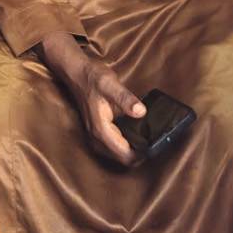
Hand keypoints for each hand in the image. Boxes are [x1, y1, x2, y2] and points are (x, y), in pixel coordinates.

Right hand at [40, 31, 145, 166]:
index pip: (125, 155)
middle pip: (123, 159)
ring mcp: (95, 137)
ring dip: (133, 151)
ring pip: (118, 155)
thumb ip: (125, 99)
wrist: (76, 73)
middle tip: (156, 141)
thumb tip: (141, 112)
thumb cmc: (92, 77)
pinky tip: (136, 135)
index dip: (142, 154)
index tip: (156, 145)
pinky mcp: (97, 133)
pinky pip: (114, 147)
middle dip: (140, 155)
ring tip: (149, 139)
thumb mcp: (110, 84)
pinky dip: (126, 145)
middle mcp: (96, 138)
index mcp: (101, 130)